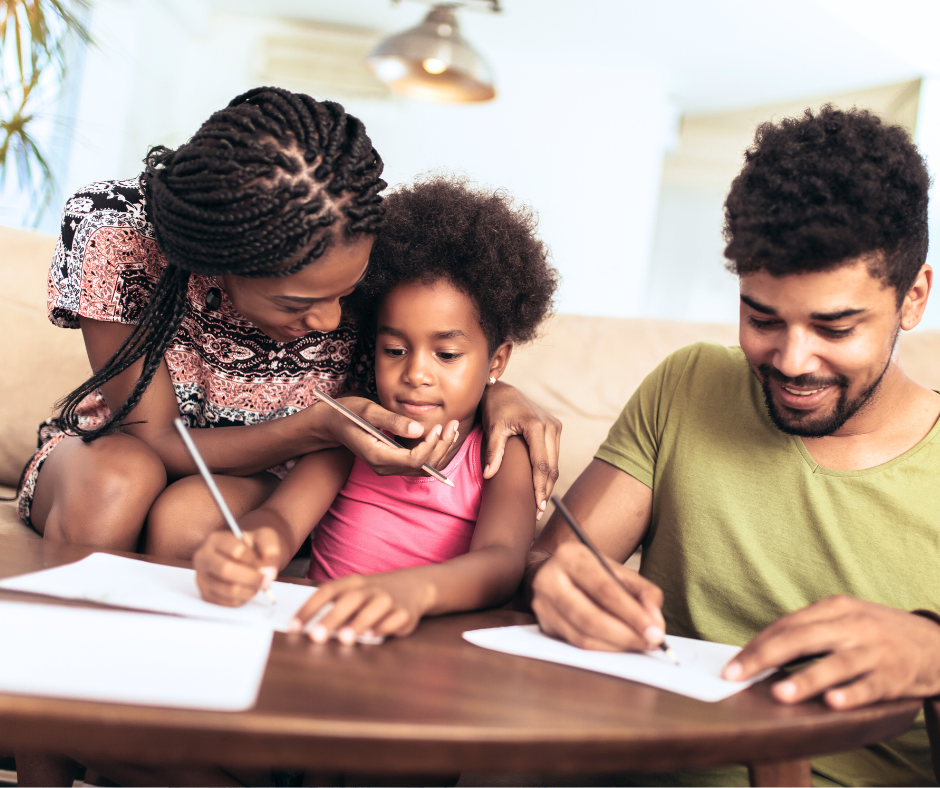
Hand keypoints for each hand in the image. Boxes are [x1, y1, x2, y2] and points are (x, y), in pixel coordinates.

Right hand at [193, 527, 280, 606]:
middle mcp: (203, 557)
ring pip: (228, 589)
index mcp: (216, 539)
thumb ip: (270, 550)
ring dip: (249, 590)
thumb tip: (268, 572)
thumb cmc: (254, 546)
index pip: (236, 550)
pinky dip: (243, 599)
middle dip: (251, 577)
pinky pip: (227, 602)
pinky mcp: (206, 594)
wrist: (245, 557)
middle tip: (265, 580)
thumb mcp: (265, 538)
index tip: (263, 563)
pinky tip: (247, 589)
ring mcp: (202, 577)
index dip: (254, 560)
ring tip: (257, 584)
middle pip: (226, 570)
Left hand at [289, 572, 434, 643]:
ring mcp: (388, 599)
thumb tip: (305, 627)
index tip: (293, 627)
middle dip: (332, 618)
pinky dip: (384, 627)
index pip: (326, 592)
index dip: (309, 609)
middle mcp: (370, 588)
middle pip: (349, 600)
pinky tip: (373, 636)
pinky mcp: (405, 612)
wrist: (414, 586)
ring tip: (344, 639)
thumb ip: (334, 606)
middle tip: (316, 636)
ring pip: (373, 609)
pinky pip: (395, 619)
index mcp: (352, 583)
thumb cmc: (373, 594)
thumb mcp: (354, 592)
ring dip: (358, 623)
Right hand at [323, 397, 459, 476]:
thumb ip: (393, 421)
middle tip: (452, 425)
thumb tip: (418, 430)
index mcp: (377, 456)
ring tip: (452, 428)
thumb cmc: (347, 412)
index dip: (430, 446)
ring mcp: (388, 467)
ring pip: (423, 467)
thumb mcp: (368, 410)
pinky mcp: (392, 462)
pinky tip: (441, 434)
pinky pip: (417, 463)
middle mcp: (384, 467)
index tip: (438, 427)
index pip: (413, 460)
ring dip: (440, 450)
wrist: (331, 423)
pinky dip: (432, 451)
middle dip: (441, 447)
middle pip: (422, 466)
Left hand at [480, 382, 561, 517]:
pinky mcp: (555, 428)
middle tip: (538, 513)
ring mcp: (555, 427)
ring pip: (555, 463)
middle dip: (546, 491)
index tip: (537, 506)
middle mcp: (551, 426)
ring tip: (539, 505)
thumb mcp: (493, 428)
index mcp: (537, 426)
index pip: (541, 464)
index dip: (540, 487)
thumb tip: (489, 475)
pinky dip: (548, 472)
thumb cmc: (496, 408)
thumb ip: (494, 451)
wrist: (503, 391)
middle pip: (552, 467)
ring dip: (548, 484)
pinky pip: (553, 456)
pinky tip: (542, 487)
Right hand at [530, 541, 665, 651]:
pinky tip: (620, 645)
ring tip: (639, 645)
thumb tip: (655, 622)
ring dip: (616, 646)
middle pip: (590, 617)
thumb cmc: (591, 572)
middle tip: (650, 643)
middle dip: (626, 635)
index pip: (605, 589)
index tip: (657, 632)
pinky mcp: (543, 624)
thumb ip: (643, 592)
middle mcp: (549, 579)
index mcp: (570, 556)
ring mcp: (542, 604)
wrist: (553, 571)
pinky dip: (603, 648)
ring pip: (582, 636)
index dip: (632, 614)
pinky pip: (577, 644)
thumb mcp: (617, 570)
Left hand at [723, 596, 939, 708]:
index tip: (733, 664)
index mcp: (835, 609)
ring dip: (805, 679)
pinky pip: (869, 687)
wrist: (938, 643)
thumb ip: (811, 631)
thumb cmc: (879, 633)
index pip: (787, 625)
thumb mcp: (846, 620)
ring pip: (835, 664)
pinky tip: (833, 703)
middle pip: (802, 638)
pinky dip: (851, 695)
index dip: (757, 645)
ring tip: (780, 693)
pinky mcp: (895, 677)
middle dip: (764, 657)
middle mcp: (853, 626)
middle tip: (737, 676)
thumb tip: (764, 651)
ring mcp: (874, 651)